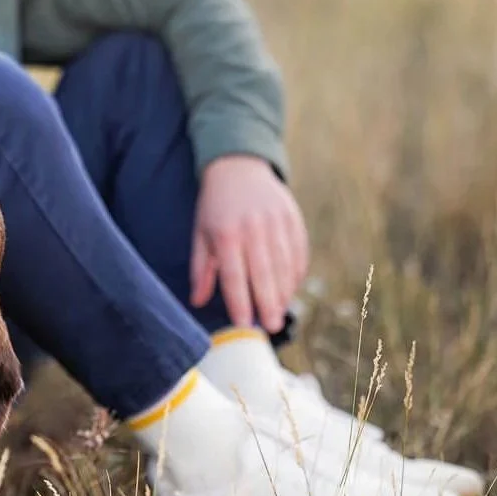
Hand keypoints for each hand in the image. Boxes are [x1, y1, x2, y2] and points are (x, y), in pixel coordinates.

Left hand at [189, 155, 308, 333]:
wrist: (239, 168)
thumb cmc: (215, 207)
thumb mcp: (200, 235)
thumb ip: (201, 270)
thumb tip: (197, 301)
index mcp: (226, 234)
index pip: (234, 275)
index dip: (239, 301)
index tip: (243, 323)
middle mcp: (253, 228)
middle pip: (264, 274)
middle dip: (268, 304)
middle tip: (270, 327)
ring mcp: (276, 222)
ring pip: (284, 265)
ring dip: (284, 292)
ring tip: (279, 312)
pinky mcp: (293, 219)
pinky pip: (298, 252)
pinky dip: (295, 274)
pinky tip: (290, 289)